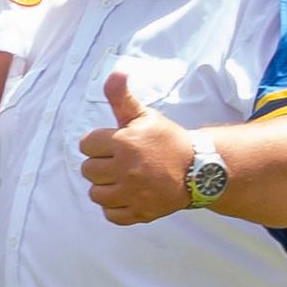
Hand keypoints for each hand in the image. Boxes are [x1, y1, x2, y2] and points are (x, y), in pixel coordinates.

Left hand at [80, 70, 197, 226]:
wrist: (200, 170)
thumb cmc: (167, 140)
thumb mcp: (144, 116)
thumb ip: (121, 97)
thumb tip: (115, 71)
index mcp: (124, 143)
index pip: (86, 145)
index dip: (99, 144)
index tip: (116, 144)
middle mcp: (126, 169)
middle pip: (88, 170)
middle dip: (102, 165)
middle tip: (123, 163)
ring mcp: (133, 193)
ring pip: (96, 194)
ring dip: (107, 188)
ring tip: (126, 179)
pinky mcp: (141, 212)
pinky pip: (111, 214)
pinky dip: (117, 208)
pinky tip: (130, 196)